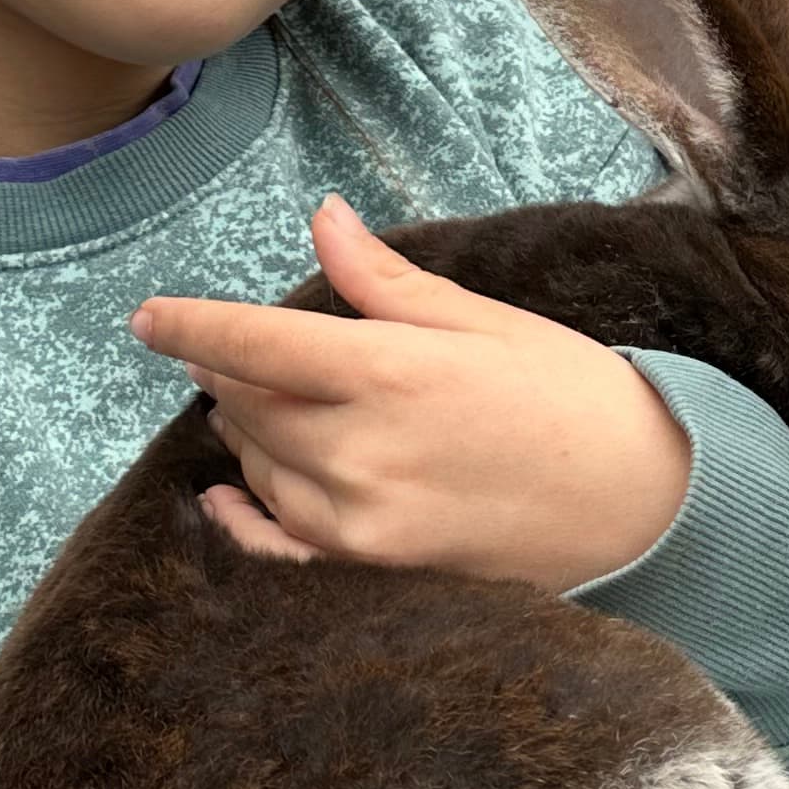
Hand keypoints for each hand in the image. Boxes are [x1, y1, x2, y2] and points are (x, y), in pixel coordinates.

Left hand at [133, 197, 690, 589]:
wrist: (642, 502)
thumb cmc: (570, 396)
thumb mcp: (483, 322)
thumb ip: (386, 281)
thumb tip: (323, 218)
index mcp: (389, 371)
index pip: (252, 341)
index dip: (189, 324)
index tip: (147, 316)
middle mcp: (361, 449)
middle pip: (247, 404)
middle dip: (228, 372)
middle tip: (236, 354)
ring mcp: (363, 519)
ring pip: (259, 468)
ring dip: (250, 434)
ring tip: (273, 409)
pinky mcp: (374, 569)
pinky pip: (275, 546)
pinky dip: (243, 519)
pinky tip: (227, 499)